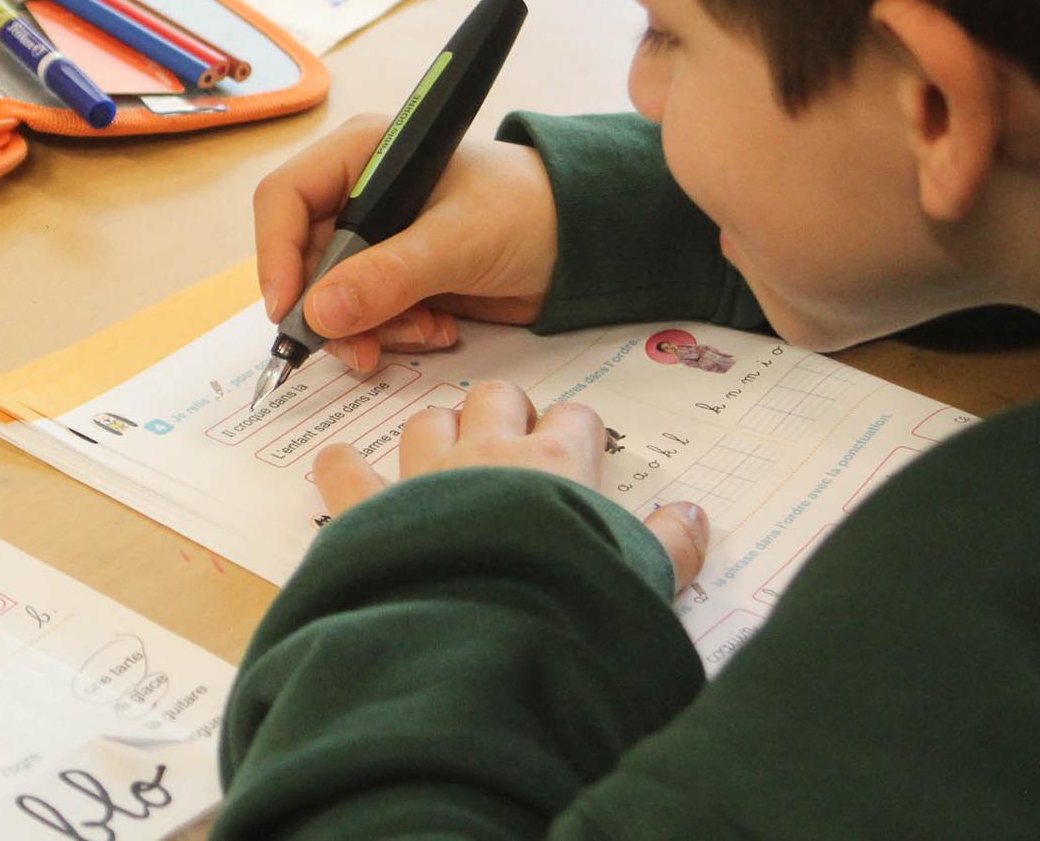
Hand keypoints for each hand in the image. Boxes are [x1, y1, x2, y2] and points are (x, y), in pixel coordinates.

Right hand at [254, 115, 560, 373]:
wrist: (586, 240)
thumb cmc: (528, 210)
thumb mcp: (458, 242)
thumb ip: (389, 276)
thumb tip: (318, 313)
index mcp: (361, 154)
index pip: (284, 199)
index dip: (275, 256)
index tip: (290, 312)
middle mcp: (358, 193)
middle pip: (302, 259)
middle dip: (332, 310)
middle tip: (362, 350)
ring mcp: (376, 237)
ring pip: (333, 298)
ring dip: (371, 328)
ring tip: (425, 331)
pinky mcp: (396, 276)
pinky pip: (367, 316)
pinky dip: (395, 333)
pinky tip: (439, 327)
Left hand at [314, 382, 709, 587]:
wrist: (485, 641)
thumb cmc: (566, 605)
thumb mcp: (638, 578)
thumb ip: (671, 544)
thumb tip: (696, 516)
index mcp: (557, 465)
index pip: (576, 419)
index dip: (575, 433)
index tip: (575, 452)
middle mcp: (489, 455)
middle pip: (497, 397)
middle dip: (503, 412)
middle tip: (509, 446)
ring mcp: (424, 476)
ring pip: (426, 419)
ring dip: (434, 432)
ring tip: (441, 458)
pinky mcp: (371, 511)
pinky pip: (346, 470)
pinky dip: (342, 468)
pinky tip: (342, 470)